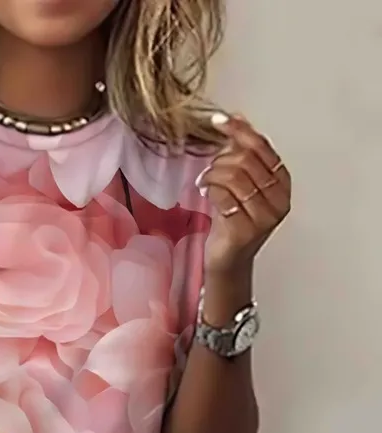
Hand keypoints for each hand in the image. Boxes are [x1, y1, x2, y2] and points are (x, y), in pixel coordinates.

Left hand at [196, 113, 291, 276]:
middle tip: (209, 171)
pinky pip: (223, 197)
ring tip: (205, 182)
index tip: (218, 121)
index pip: (262, 147)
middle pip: (247, 160)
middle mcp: (279, 199)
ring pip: (234, 176)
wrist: (228, 259)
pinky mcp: (245, 230)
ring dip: (212, 174)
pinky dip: (210, 190)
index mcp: (282, 183)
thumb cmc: (233, 221)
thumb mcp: (240, 184)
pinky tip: (205, 193)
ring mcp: (264, 217)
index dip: (239, 131)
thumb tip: (237, 118)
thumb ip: (242, 153)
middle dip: (221, 160)